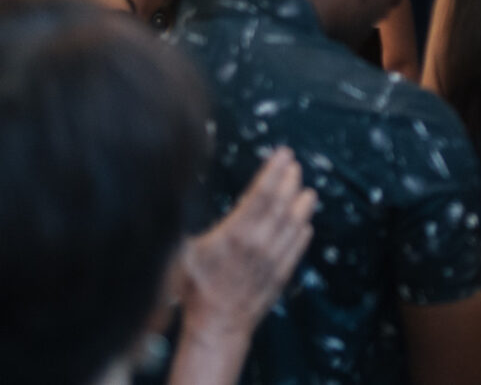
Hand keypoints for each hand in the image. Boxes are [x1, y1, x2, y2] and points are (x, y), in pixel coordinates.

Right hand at [181, 148, 315, 343]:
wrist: (216, 325)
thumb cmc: (196, 289)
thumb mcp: (185, 253)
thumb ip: (185, 227)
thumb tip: (174, 202)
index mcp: (236, 233)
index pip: (261, 193)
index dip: (274, 170)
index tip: (283, 154)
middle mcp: (259, 242)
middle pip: (282, 202)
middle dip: (290, 180)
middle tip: (294, 165)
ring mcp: (274, 258)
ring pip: (295, 222)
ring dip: (302, 203)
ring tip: (306, 189)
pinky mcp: (282, 273)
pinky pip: (299, 246)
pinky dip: (304, 231)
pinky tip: (305, 221)